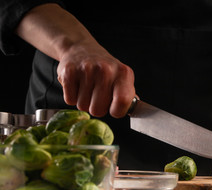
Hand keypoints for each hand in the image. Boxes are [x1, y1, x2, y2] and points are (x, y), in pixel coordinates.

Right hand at [14, 3, 135, 117]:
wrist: (82, 49)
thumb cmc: (105, 70)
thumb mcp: (122, 78)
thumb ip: (128, 96)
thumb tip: (135, 111)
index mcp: (124, 73)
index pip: (122, 102)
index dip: (117, 111)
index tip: (114, 108)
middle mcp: (106, 70)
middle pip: (98, 110)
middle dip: (97, 108)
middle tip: (97, 96)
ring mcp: (87, 70)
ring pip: (82, 106)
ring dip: (84, 102)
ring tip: (87, 89)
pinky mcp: (69, 72)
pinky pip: (69, 100)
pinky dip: (72, 97)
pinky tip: (77, 86)